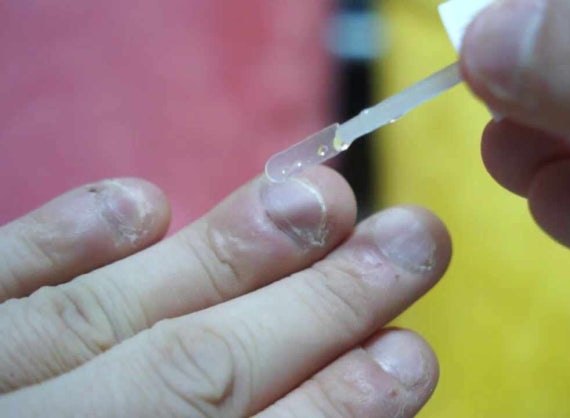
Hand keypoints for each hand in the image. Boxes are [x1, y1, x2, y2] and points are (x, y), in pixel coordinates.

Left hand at [0, 167, 449, 416]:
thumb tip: (335, 404)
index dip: (334, 410)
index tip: (414, 355)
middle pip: (191, 374)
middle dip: (316, 308)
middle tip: (414, 240)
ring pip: (101, 315)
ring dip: (220, 255)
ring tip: (318, 198)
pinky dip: (55, 241)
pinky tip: (141, 202)